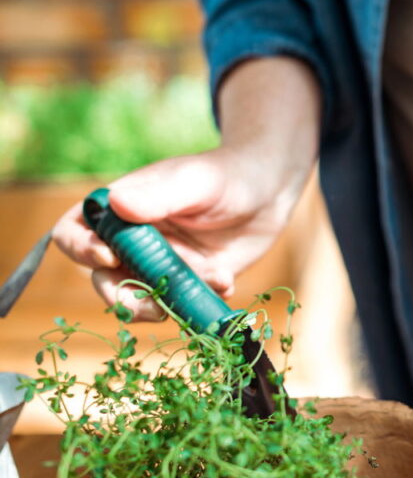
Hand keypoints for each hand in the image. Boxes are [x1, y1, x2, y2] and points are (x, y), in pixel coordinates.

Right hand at [53, 57, 320, 321]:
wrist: (270, 192)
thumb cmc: (227, 174)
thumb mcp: (196, 180)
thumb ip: (159, 195)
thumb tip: (116, 204)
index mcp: (121, 209)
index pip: (75, 232)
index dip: (81, 249)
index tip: (110, 257)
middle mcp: (133, 241)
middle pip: (103, 279)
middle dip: (124, 297)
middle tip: (154, 304)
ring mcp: (159, 265)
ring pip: (140, 300)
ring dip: (167, 302)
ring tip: (208, 282)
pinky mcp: (187, 284)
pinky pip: (180, 305)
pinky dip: (198, 303)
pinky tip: (226, 283)